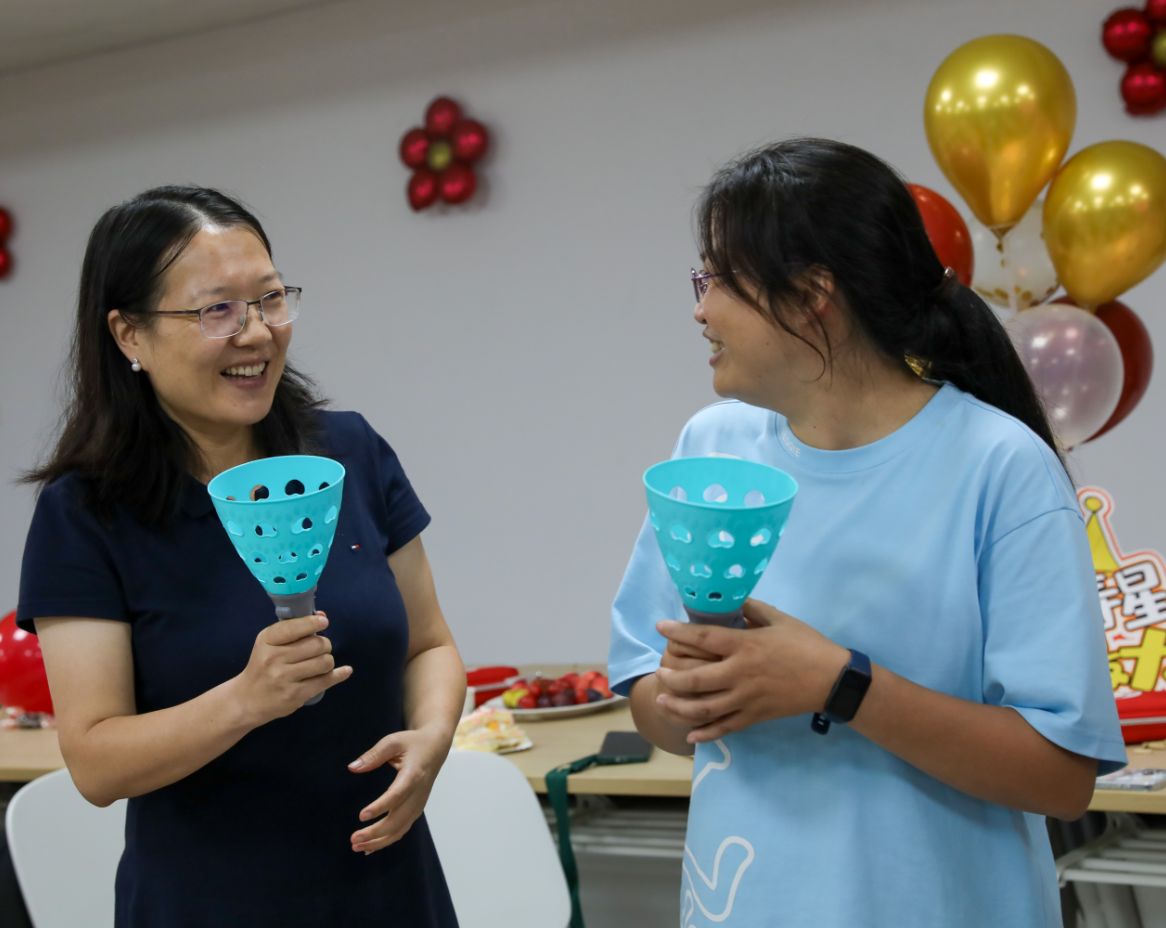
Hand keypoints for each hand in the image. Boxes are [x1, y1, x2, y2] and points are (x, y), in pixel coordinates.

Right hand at [233, 613, 351, 725]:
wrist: (247, 700)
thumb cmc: (263, 666)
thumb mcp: (269, 644)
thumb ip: (293, 629)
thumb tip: (321, 616)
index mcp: (267, 640)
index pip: (294, 627)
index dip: (312, 623)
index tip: (323, 622)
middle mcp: (274, 658)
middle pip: (316, 644)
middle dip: (324, 644)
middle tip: (319, 649)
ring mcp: (284, 678)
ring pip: (324, 662)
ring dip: (327, 660)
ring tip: (320, 663)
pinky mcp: (295, 695)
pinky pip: (325, 681)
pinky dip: (339, 674)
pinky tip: (345, 671)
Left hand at [347, 725, 451, 854]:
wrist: (435, 747)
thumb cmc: (413, 743)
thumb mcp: (393, 741)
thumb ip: (373, 755)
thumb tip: (352, 768)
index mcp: (414, 775)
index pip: (398, 795)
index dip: (381, 807)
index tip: (362, 816)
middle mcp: (418, 793)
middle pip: (398, 819)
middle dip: (376, 832)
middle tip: (353, 839)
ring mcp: (419, 803)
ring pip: (400, 829)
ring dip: (379, 841)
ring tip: (356, 847)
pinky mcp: (416, 809)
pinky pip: (402, 829)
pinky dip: (387, 840)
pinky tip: (369, 848)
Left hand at [653, 599, 848, 742]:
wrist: (832, 679)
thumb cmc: (806, 644)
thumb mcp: (779, 619)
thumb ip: (752, 610)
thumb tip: (733, 600)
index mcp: (745, 646)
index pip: (704, 638)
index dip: (678, 632)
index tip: (660, 627)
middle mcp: (740, 673)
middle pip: (696, 680)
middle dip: (673, 677)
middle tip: (659, 672)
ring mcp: (747, 698)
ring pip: (705, 708)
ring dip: (679, 707)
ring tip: (663, 701)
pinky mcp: (755, 716)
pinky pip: (726, 727)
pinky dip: (706, 733)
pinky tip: (690, 735)